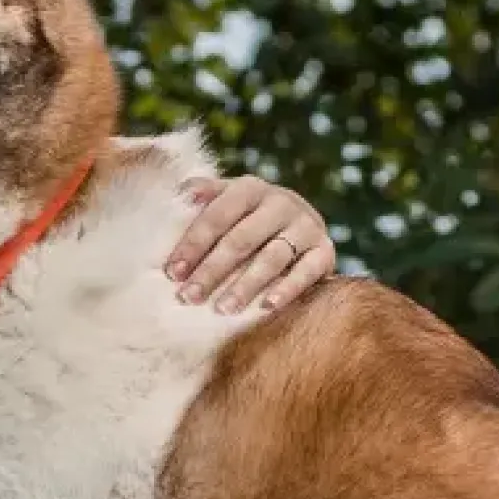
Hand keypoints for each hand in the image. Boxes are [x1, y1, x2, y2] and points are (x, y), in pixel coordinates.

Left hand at [165, 174, 335, 315]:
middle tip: (190, 297)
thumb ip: (205, 195)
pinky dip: (287, 289)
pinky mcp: (325, 250)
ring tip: (223, 309)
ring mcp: (306, 225)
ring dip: (246, 285)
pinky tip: (267, 306)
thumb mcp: (228, 200)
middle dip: (213, 270)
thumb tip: (180, 194)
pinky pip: (306, 271)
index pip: (217, 215)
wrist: (303, 226)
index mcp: (250, 189)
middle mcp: (281, 203)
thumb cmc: (251, 218)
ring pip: (272, 257)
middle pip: (242, 239)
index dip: (193, 244)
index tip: (172, 273)